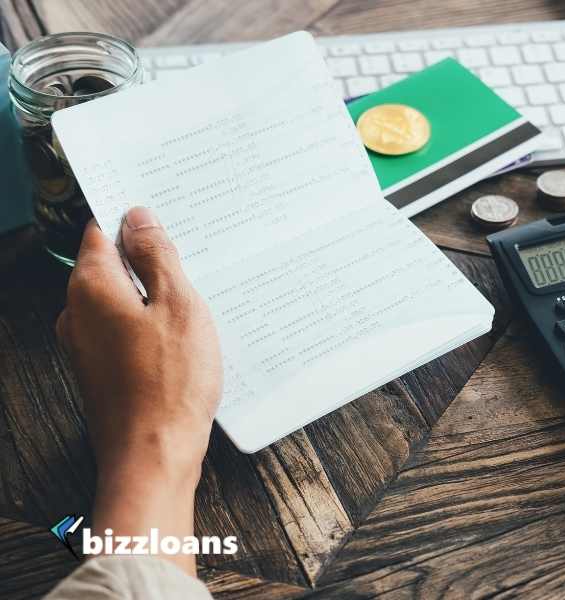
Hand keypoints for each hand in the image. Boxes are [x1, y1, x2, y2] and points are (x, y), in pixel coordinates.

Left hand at [57, 207, 221, 574]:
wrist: (153, 456)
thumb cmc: (170, 384)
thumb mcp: (178, 306)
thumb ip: (157, 257)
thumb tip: (138, 218)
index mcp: (91, 288)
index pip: (102, 232)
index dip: (135, 221)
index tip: (168, 217)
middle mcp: (77, 314)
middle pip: (111, 267)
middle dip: (149, 260)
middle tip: (195, 261)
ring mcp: (86, 346)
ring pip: (121, 301)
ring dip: (154, 297)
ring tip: (197, 303)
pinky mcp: (101, 371)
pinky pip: (125, 332)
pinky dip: (151, 327)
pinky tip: (183, 339)